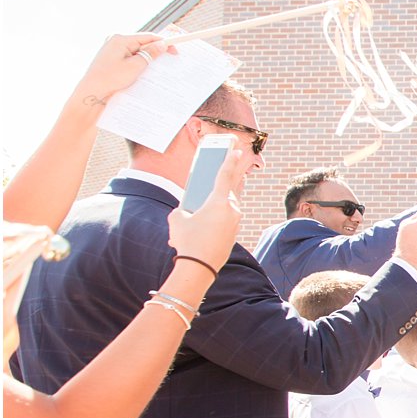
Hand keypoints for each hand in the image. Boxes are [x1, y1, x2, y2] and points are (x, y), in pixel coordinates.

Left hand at [74, 33, 173, 107]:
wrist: (92, 91)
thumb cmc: (111, 78)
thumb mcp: (135, 66)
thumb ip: (150, 54)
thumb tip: (162, 45)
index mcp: (120, 39)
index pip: (147, 37)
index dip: (163, 43)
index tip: (175, 50)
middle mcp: (115, 40)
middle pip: (142, 43)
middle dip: (155, 51)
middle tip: (168, 60)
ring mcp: (112, 49)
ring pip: (136, 51)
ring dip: (147, 58)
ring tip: (156, 68)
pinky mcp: (111, 58)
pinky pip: (129, 57)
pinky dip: (138, 63)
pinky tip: (144, 71)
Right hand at [168, 147, 251, 270]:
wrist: (199, 267)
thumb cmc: (187, 240)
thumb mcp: (177, 218)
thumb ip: (183, 208)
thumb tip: (188, 211)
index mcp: (218, 201)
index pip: (225, 175)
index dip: (230, 160)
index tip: (237, 150)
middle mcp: (231, 209)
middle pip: (230, 188)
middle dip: (231, 176)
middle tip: (233, 163)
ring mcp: (235, 222)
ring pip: (228, 205)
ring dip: (220, 201)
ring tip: (210, 198)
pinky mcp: (234, 233)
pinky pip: (227, 218)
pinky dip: (219, 215)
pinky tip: (210, 217)